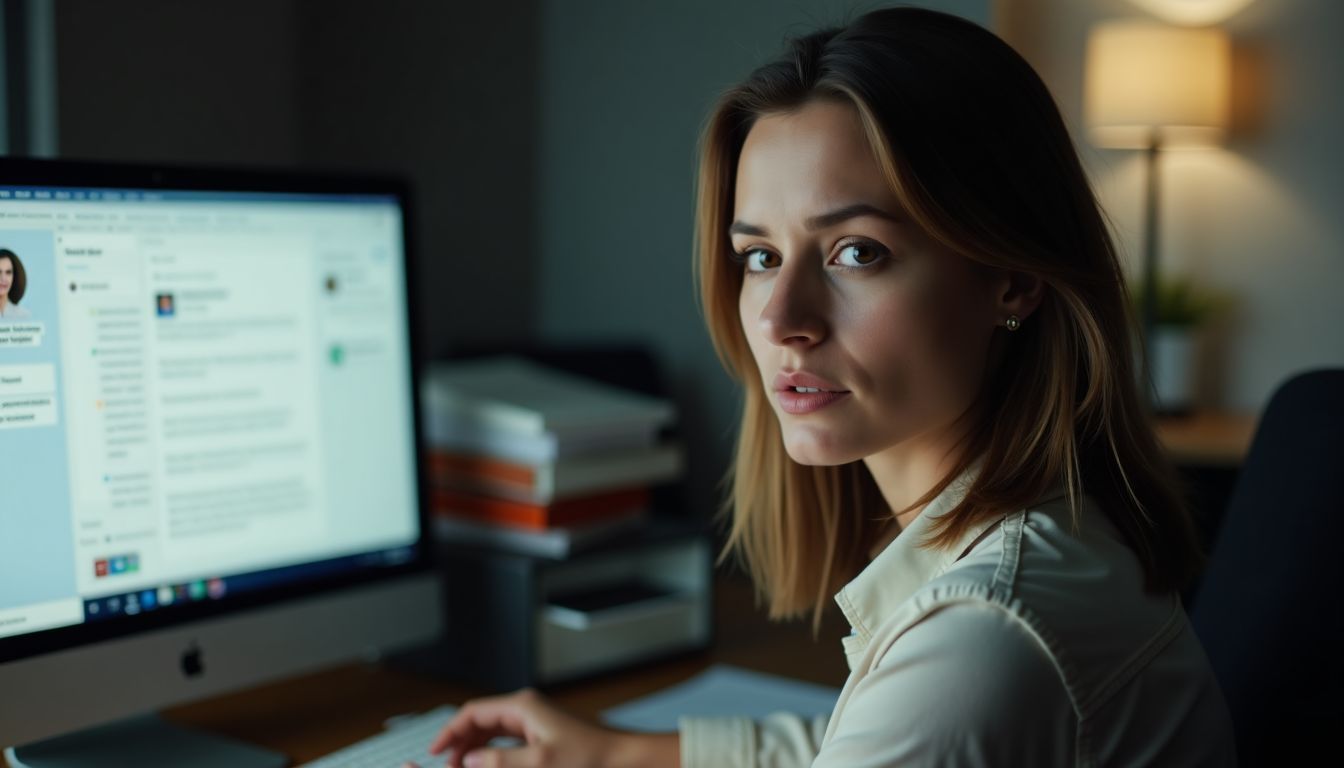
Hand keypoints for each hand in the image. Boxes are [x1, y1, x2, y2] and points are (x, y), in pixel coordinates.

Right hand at [408, 687, 677, 767]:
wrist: (625, 760)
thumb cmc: (590, 759)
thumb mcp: (539, 764)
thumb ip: (498, 761)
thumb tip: (468, 759)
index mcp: (523, 707)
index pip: (473, 712)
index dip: (449, 731)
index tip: (434, 753)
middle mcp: (528, 710)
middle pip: (480, 720)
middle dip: (460, 742)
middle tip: (447, 766)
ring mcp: (536, 722)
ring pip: (493, 732)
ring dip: (475, 748)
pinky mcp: (544, 736)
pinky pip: (508, 741)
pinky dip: (493, 752)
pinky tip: (489, 766)